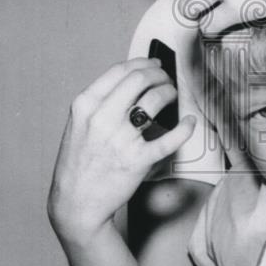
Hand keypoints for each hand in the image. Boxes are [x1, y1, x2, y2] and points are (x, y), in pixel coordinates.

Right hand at [48, 57, 194, 247]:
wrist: (76, 203)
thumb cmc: (78, 164)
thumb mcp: (78, 124)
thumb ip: (99, 102)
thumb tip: (131, 82)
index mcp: (85, 105)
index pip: (119, 70)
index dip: (142, 63)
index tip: (152, 64)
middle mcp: (102, 118)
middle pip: (139, 79)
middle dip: (159, 74)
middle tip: (166, 78)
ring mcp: (120, 139)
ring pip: (155, 100)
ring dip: (169, 92)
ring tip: (172, 95)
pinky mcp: (138, 160)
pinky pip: (169, 138)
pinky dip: (184, 127)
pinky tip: (189, 122)